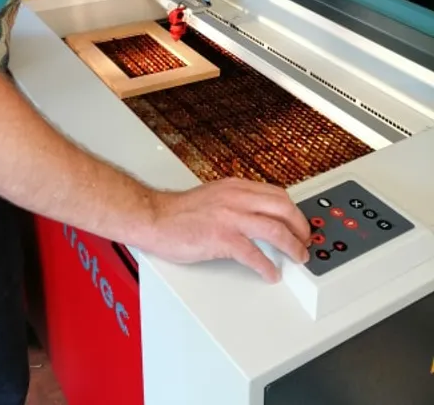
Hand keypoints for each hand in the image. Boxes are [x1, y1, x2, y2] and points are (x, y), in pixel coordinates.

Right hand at [146, 177, 311, 282]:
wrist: (154, 217)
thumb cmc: (179, 212)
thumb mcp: (215, 196)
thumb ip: (237, 202)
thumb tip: (258, 216)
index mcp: (235, 187)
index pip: (276, 194)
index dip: (293, 210)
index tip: (300, 223)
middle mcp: (235, 198)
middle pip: (282, 207)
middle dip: (300, 226)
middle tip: (305, 241)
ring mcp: (229, 217)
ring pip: (274, 228)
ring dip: (292, 246)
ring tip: (298, 257)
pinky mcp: (221, 238)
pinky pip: (253, 254)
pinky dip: (266, 266)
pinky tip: (270, 273)